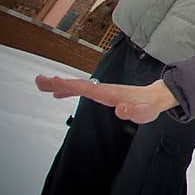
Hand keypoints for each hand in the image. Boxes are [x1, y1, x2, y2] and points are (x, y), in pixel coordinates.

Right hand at [35, 76, 178, 123]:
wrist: (155, 97)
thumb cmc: (149, 106)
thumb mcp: (145, 113)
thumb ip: (133, 112)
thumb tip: (120, 110)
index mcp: (109, 93)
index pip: (87, 88)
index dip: (71, 85)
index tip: (55, 81)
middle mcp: (103, 89)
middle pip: (77, 85)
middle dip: (58, 83)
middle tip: (38, 81)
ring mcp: (101, 91)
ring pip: (77, 86)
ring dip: (59, 85)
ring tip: (41, 84)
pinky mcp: (102, 94)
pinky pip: (81, 91)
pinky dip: (68, 90)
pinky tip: (57, 94)